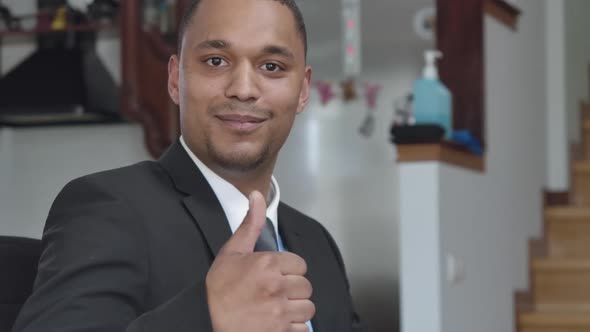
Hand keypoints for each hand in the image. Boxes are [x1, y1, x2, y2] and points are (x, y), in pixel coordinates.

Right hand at [206, 191, 314, 331]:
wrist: (206, 319)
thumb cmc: (219, 288)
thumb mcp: (232, 252)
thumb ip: (250, 224)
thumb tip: (257, 195)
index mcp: (267, 264)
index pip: (299, 264)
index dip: (288, 269)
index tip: (275, 274)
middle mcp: (277, 287)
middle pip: (305, 286)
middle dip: (293, 289)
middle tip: (274, 292)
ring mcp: (280, 312)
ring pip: (307, 307)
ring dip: (296, 308)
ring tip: (278, 307)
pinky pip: (303, 329)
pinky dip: (294, 327)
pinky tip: (278, 322)